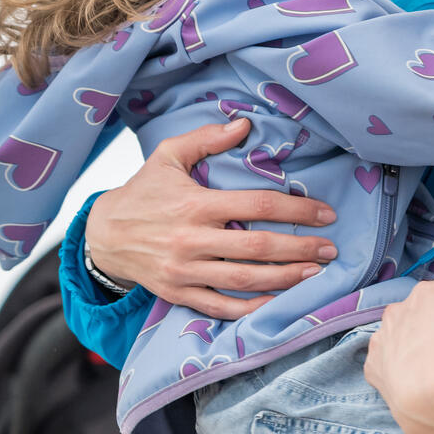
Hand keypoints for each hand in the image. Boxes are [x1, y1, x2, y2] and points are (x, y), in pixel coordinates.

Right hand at [85, 118, 337, 318]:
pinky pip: (220, 307)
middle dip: (301, 249)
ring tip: (316, 274)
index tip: (326, 213)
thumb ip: (206, 138)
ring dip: (286, 279)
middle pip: (258, 248)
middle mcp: (191, 240)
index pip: (258, 207)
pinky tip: (278, 302)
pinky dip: (251, 309)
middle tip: (331, 249)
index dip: (297, 210)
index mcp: (195, 204)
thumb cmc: (142, 191)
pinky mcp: (178, 293)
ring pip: (245, 280)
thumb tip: (244, 123)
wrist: (102, 234)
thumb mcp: (168, 156)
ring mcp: (185, 271)